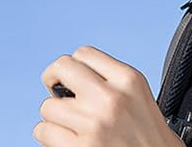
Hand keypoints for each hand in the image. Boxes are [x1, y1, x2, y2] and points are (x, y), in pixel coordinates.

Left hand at [34, 45, 184, 146]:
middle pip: (60, 68)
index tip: (73, 78)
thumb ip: (111, 79)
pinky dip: (50, 136)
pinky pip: (44, 131)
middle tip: (60, 93)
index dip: (74, 66)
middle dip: (54, 79)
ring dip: (55, 116)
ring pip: (47, 106)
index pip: (84, 53)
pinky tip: (68, 138)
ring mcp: (93, 123)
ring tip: (72, 124)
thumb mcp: (137, 93)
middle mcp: (110, 97)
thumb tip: (73, 74)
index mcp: (128, 79)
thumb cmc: (147, 135)